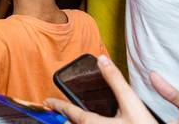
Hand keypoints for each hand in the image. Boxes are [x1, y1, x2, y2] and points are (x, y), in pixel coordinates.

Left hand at [44, 56, 178, 123]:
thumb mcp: (131, 102)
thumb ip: (115, 80)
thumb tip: (102, 60)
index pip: (71, 113)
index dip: (59, 105)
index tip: (47, 101)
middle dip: (67, 117)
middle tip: (59, 110)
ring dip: (78, 121)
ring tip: (74, 116)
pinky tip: (99, 120)